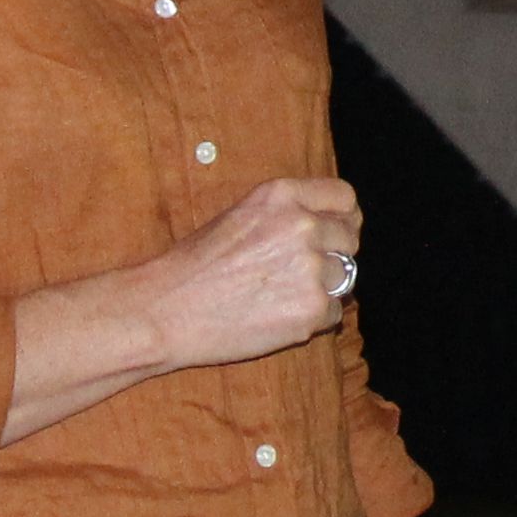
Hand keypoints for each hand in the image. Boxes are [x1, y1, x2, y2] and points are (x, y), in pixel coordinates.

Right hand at [139, 176, 362, 371]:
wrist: (166, 310)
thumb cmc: (196, 265)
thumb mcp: (242, 216)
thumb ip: (287, 214)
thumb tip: (330, 226)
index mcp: (282, 196)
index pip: (345, 198)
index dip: (343, 218)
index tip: (336, 231)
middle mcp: (303, 226)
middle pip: (350, 239)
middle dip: (333, 256)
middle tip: (301, 273)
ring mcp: (311, 269)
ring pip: (345, 279)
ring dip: (323, 290)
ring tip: (282, 297)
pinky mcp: (312, 310)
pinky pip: (333, 314)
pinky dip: (312, 320)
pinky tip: (277, 317)